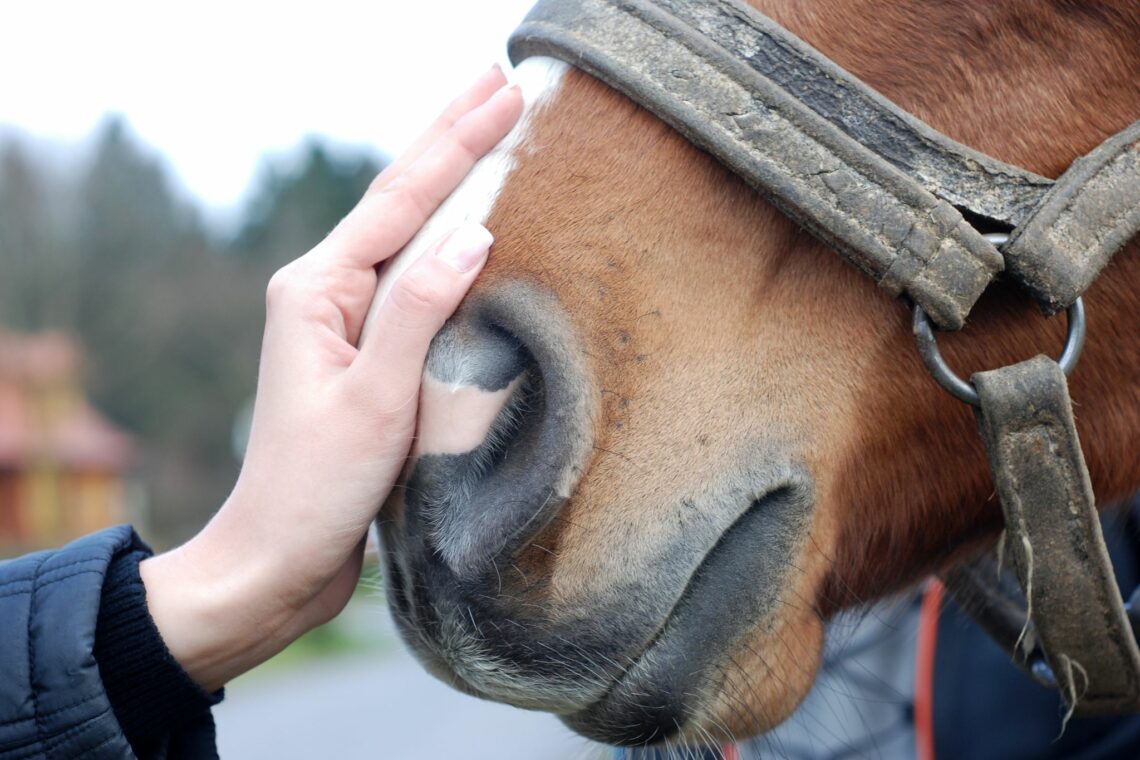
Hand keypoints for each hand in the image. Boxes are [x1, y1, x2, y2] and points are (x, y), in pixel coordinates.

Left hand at [138, 65, 523, 691]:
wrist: (277, 559)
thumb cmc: (315, 487)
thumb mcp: (374, 400)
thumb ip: (418, 311)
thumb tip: (473, 231)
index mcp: (318, 290)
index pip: (401, 199)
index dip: (458, 142)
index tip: (506, 93)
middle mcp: (327, 293)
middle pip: (399, 199)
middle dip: (451, 139)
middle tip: (499, 83)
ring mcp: (344, 323)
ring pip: (408, 236)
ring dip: (451, 183)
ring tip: (489, 133)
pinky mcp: (364, 355)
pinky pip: (414, 284)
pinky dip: (448, 245)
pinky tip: (471, 229)